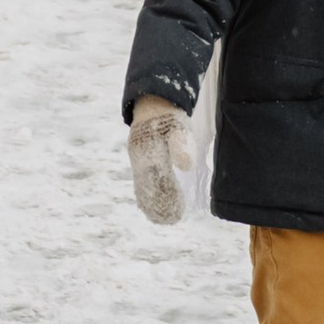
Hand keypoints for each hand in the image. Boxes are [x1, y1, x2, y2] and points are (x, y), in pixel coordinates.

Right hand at [128, 96, 194, 226]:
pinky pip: (140, 181)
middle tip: (171, 220)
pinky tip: (149, 209)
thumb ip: (181, 145)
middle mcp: (139, 155)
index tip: (176, 209)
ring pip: (142, 185)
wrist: (153, 103)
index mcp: (149, 148)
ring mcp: (137, 159)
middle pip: (148, 185)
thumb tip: (186, 166)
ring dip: (151, 203)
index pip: (158, 177)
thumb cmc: (169, 116)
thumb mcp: (178, 126)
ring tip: (161, 220)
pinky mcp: (139, 160)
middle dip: (159, 204)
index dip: (167, 195)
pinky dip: (145, 196)